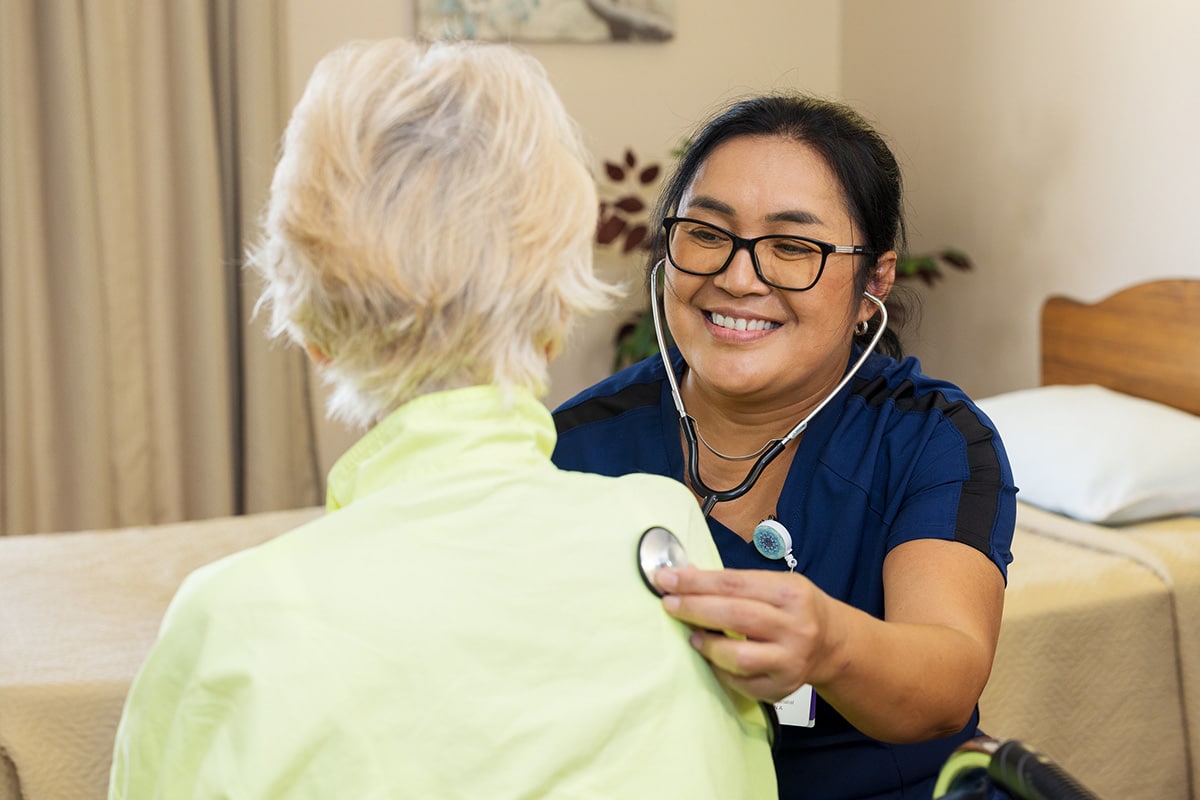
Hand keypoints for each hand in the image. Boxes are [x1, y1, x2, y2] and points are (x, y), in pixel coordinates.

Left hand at [654, 565, 834, 702]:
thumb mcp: (773, 584)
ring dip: (707, 645)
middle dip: (694, 608)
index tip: (666, 579)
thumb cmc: (794, 608)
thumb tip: (685, 574)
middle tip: (668, 604)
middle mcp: (795, 626)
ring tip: (692, 636)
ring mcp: (790, 660)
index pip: (734, 584)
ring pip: (738, 656)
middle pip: (735, 616)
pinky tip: (712, 658)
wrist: (830, 643)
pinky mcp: (782, 687)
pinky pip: (741, 682)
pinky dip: (719, 670)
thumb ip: (732, 582)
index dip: (696, 582)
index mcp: (790, 592)